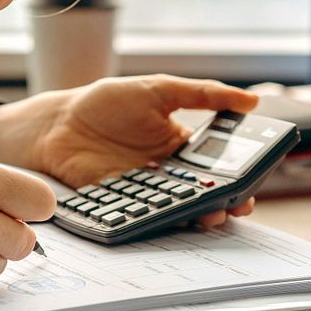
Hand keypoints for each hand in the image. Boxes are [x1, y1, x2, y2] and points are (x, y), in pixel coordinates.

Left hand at [0, 74, 259, 228]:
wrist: (59, 123)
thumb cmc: (106, 102)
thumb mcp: (157, 89)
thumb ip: (202, 94)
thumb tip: (251, 99)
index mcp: (180, 145)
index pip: (218, 165)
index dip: (238, 176)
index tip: (252, 182)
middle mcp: (167, 172)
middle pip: (204, 193)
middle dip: (225, 202)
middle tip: (237, 205)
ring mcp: (146, 190)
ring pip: (180, 209)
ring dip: (199, 215)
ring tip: (210, 214)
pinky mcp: (124, 203)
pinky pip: (148, 216)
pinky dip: (162, 220)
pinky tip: (172, 217)